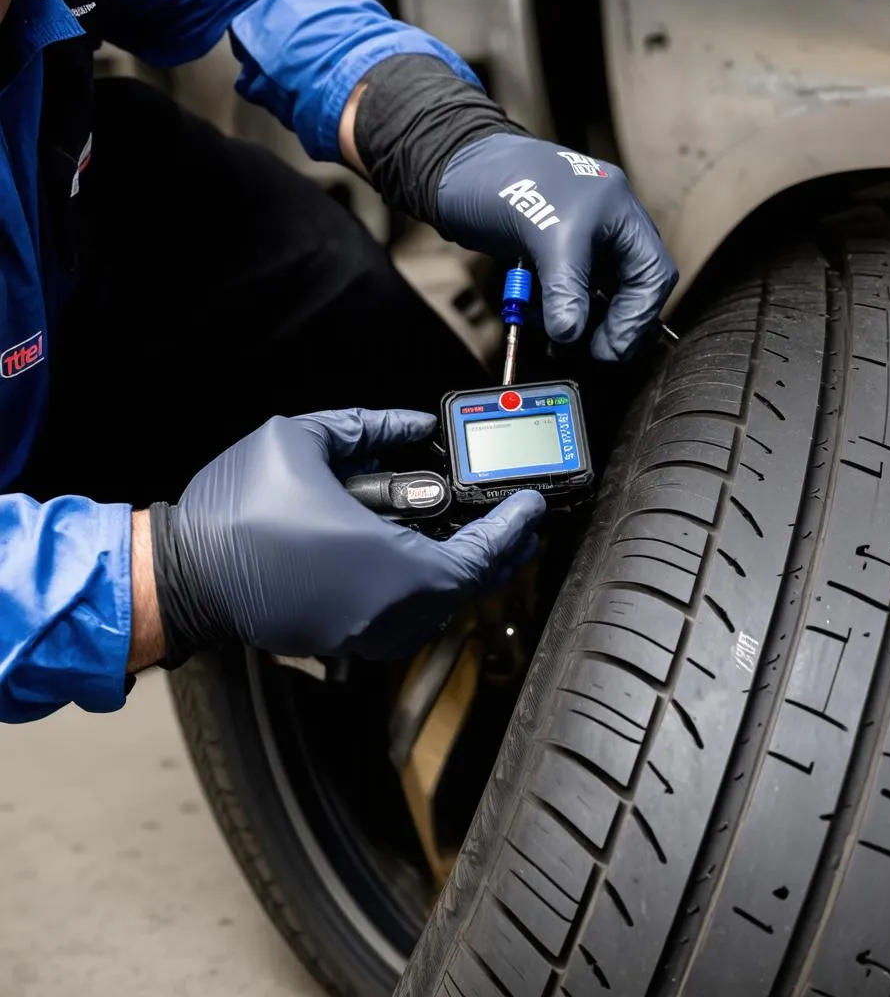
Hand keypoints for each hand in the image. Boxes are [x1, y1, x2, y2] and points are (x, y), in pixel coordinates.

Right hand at [148, 409, 545, 663]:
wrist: (181, 575)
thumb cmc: (236, 514)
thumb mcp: (302, 442)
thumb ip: (369, 427)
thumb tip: (410, 426)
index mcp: (391, 567)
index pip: (482, 553)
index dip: (514, 526)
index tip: (531, 503)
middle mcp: (390, 612)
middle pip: (472, 588)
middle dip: (503, 552)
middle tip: (521, 523)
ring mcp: (368, 634)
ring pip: (443, 608)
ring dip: (469, 573)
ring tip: (486, 540)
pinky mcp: (345, 640)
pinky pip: (410, 618)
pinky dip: (433, 590)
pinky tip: (430, 562)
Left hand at [436, 134, 678, 360]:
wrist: (455, 171)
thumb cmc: (504, 179)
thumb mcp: (544, 235)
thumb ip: (565, 289)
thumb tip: (572, 333)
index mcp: (619, 212)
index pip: (652, 275)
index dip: (636, 317)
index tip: (609, 347)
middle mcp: (606, 228)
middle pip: (629, 291)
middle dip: (610, 325)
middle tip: (591, 352)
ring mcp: (580, 243)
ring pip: (595, 298)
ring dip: (577, 324)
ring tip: (556, 342)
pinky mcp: (552, 256)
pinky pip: (565, 296)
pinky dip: (555, 314)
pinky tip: (539, 323)